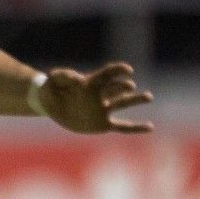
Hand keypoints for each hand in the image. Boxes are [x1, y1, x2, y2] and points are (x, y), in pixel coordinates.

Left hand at [37, 62, 154, 134]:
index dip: (119, 71)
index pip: (108, 74)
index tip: (128, 70)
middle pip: (117, 88)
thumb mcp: (52, 80)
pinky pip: (122, 127)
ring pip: (123, 103)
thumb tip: (77, 78)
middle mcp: (100, 95)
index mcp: (91, 82)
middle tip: (129, 87)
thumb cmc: (50, 89)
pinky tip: (150, 127)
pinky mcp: (102, 124)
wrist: (49, 105)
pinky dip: (136, 127)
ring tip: (149, 96)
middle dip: (123, 88)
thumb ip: (62, 75)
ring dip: (136, 100)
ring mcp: (103, 109)